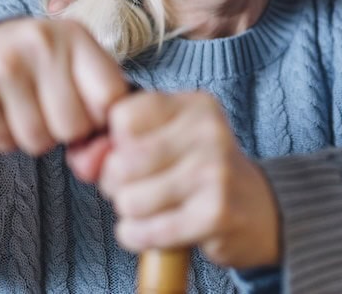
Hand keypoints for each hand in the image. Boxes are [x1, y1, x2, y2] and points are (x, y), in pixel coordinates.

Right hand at [0, 18, 128, 181]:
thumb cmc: (44, 64)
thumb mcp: (79, 65)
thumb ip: (102, 108)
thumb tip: (97, 162)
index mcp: (75, 36)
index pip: (109, 98)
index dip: (102, 118)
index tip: (90, 110)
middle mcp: (40, 44)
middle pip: (72, 126)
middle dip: (66, 131)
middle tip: (52, 111)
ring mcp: (2, 65)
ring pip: (37, 140)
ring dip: (35, 137)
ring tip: (28, 110)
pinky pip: (2, 142)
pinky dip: (4, 138)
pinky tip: (3, 112)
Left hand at [98, 91, 280, 269]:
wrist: (258, 210)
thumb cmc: (201, 172)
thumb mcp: (170, 141)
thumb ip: (120, 142)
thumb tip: (83, 160)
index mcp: (195, 105)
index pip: (122, 117)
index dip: (113, 144)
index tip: (128, 156)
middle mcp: (209, 131)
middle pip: (122, 161)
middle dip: (116, 184)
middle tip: (137, 189)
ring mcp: (215, 171)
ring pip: (131, 199)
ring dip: (129, 214)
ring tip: (150, 210)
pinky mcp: (216, 213)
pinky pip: (148, 230)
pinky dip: (137, 236)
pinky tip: (150, 231)